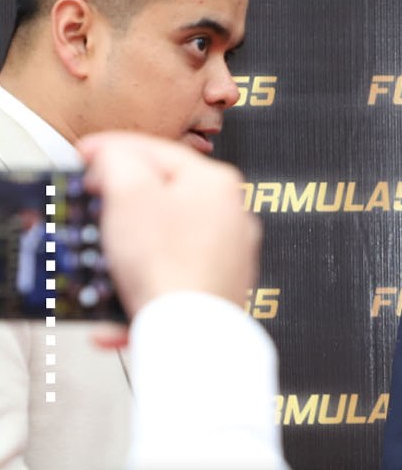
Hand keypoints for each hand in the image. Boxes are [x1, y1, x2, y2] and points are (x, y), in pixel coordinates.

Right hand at [77, 132, 259, 319]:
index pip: (156, 150)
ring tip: (108, 256)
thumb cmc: (169, 266)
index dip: (112, 151)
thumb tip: (114, 154)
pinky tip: (122, 299)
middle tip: (95, 206)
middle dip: (123, 202)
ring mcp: (230, 252)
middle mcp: (232, 213)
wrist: (190, 333)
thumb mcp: (129, 193)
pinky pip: (174, 273)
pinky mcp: (220, 285)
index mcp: (216, 182)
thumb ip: (118, 161)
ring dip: (131, 246)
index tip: (86, 158)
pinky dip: (146, 281)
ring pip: (168, 237)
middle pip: (164, 194)